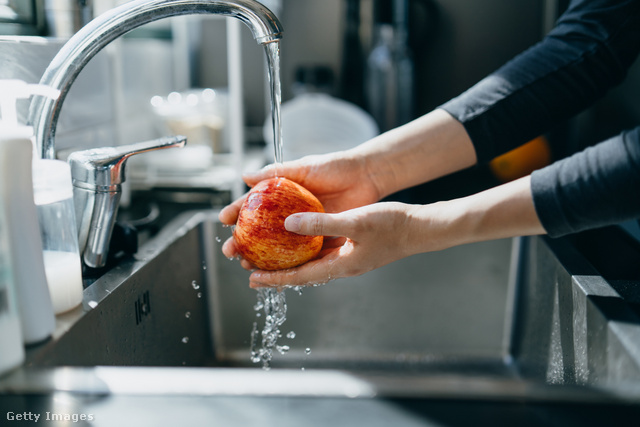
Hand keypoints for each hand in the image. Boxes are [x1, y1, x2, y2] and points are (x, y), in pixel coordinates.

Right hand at [219, 151, 382, 269]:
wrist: (366, 176)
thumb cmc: (335, 167)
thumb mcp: (304, 168)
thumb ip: (276, 173)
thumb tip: (244, 176)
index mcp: (283, 194)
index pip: (254, 205)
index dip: (237, 212)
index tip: (223, 221)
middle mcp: (291, 213)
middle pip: (262, 231)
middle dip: (243, 242)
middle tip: (231, 251)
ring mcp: (306, 227)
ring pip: (279, 247)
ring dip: (262, 258)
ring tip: (248, 265)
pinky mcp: (322, 237)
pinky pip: (303, 254)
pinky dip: (290, 264)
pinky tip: (277, 273)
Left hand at [235, 175, 545, 287]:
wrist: (420, 228)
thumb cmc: (393, 226)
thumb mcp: (355, 222)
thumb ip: (322, 224)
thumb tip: (289, 224)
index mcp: (340, 265)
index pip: (300, 277)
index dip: (274, 279)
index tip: (251, 279)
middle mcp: (341, 265)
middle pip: (301, 272)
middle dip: (276, 270)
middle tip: (250, 265)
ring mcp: (348, 257)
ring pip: (311, 261)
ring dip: (288, 258)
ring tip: (267, 253)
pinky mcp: (353, 247)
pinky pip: (323, 249)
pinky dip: (306, 246)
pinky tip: (297, 235)